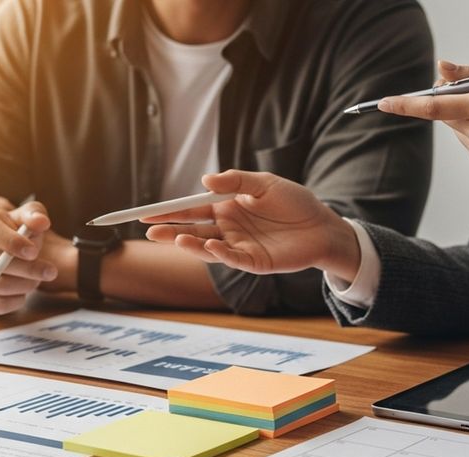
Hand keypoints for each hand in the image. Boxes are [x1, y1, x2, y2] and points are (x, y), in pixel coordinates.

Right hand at [0, 202, 56, 314]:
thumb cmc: (11, 233)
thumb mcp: (22, 218)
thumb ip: (33, 215)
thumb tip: (41, 222)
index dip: (12, 242)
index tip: (34, 252)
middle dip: (28, 268)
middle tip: (50, 271)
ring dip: (25, 284)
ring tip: (37, 279)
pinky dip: (16, 301)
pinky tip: (23, 292)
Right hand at [143, 170, 362, 281]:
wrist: (324, 225)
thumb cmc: (295, 202)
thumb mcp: (264, 183)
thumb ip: (236, 181)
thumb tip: (205, 181)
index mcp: (226, 208)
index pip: (191, 210)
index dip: (169, 211)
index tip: (144, 213)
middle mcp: (228, 229)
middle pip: (192, 231)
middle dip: (170, 231)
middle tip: (149, 230)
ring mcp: (239, 247)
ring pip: (208, 247)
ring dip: (190, 244)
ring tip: (174, 240)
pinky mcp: (254, 262)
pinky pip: (233, 259)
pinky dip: (219, 253)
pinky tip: (209, 244)